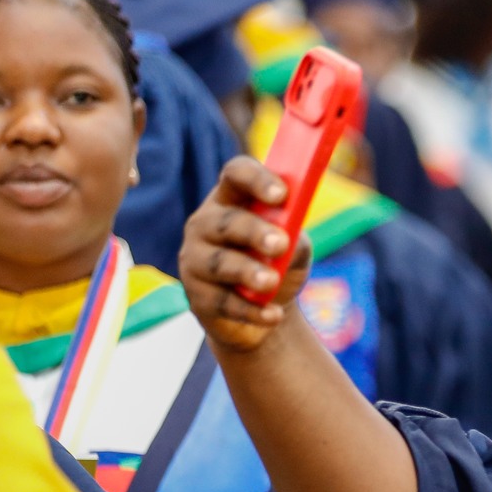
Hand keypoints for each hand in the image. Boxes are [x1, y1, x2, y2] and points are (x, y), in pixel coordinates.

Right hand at [179, 157, 311, 353]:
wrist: (265, 315)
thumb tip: (289, 239)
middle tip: (279, 244)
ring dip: (248, 271)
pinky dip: (251, 310)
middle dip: (253, 231)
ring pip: (219, 262)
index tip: (282, 195)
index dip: (256, 180)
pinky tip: (273, 315)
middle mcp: (206, 224)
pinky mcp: (197, 296)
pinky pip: (223, 302)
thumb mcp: (294, 250)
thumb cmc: (278, 267)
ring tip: (271, 281)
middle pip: (226, 221)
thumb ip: (294, 240)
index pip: (236, 176)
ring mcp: (196, 259)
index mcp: (232, 200)